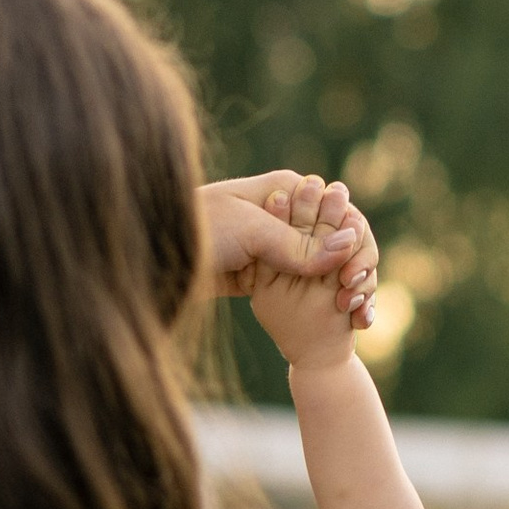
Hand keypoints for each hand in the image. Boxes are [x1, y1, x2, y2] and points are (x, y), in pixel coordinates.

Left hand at [202, 170, 379, 326]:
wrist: (149, 257)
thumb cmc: (195, 229)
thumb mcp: (251, 233)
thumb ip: (300, 244)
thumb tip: (348, 244)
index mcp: (286, 188)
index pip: (340, 211)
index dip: (355, 242)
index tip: (359, 275)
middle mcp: (284, 214)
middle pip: (334, 241)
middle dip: (352, 269)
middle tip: (356, 303)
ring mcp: (271, 245)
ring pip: (318, 268)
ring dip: (337, 290)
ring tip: (354, 317)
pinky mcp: (258, 275)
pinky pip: (296, 287)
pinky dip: (316, 302)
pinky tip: (336, 321)